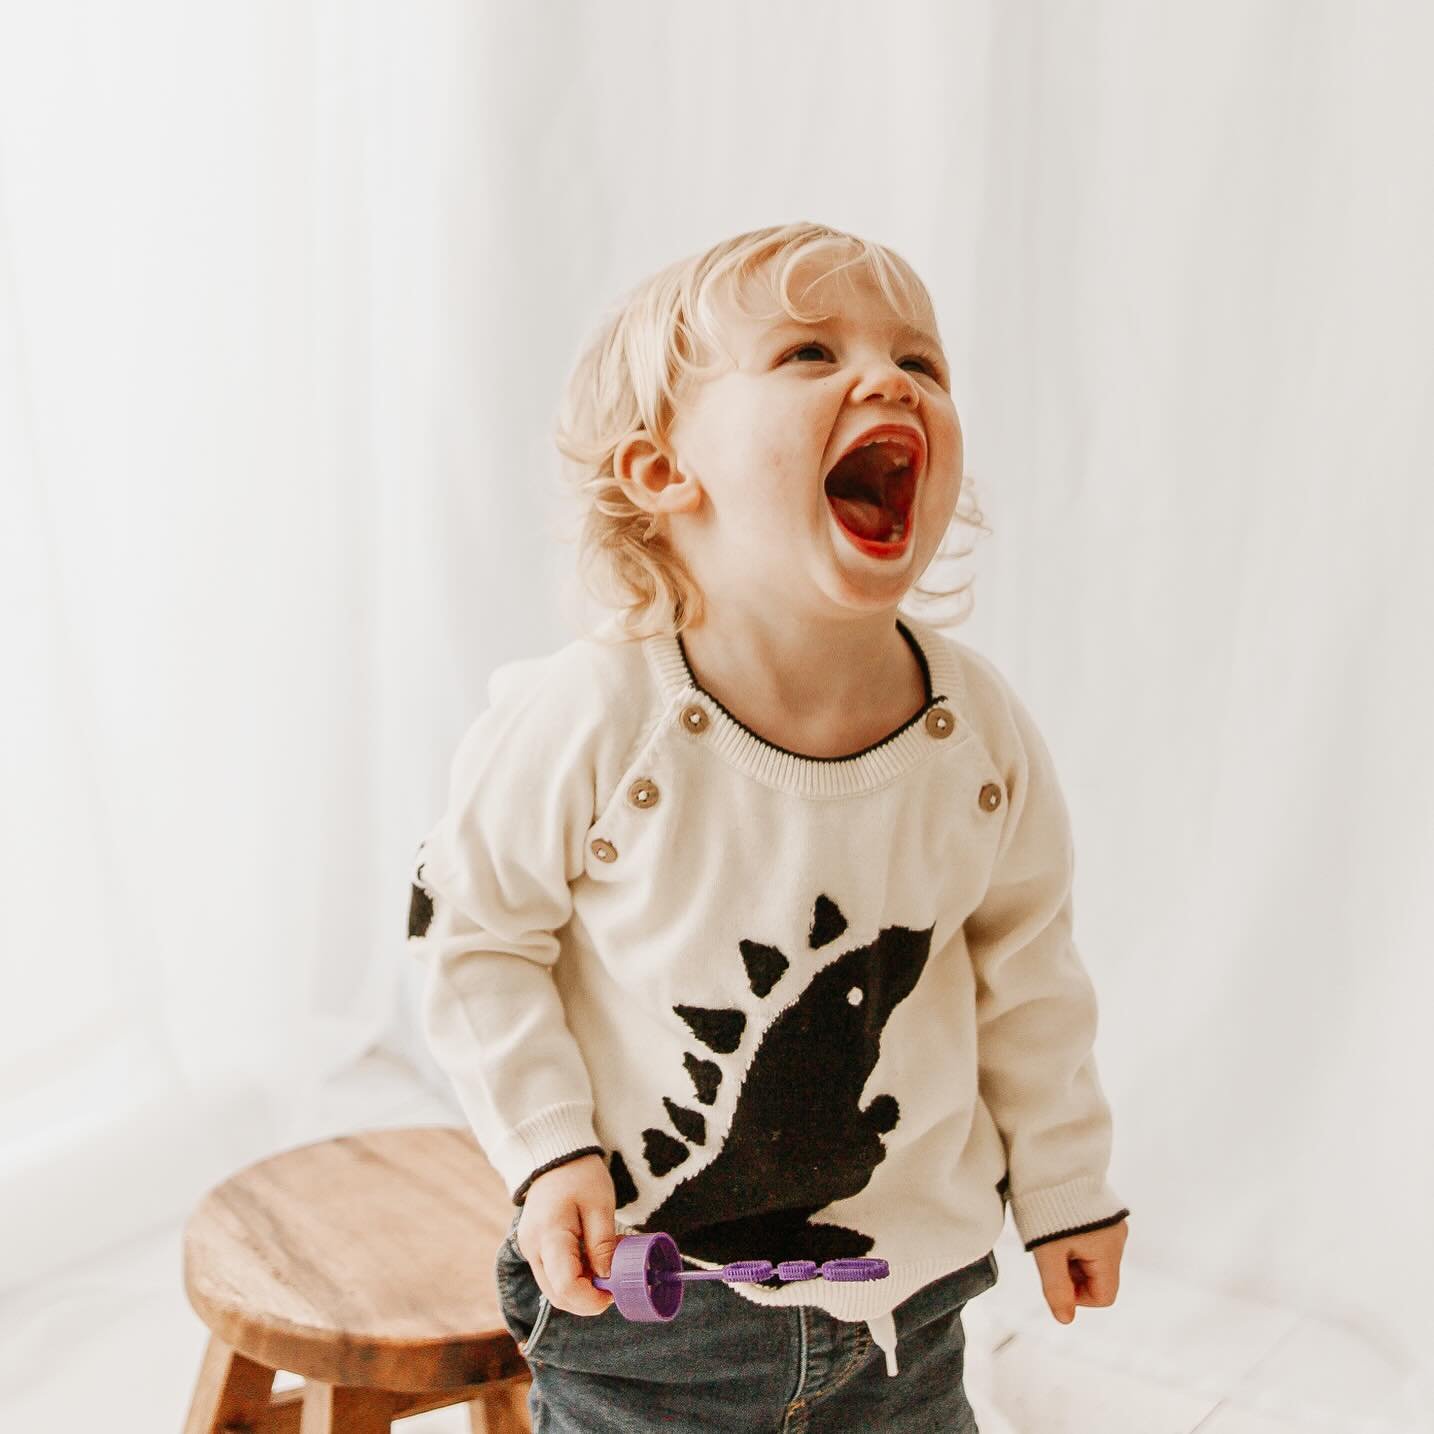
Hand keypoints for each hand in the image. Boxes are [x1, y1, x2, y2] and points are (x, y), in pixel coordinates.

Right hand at [514, 1153, 617, 1316]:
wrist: (555, 1156)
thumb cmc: (580, 1176)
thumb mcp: (600, 1205)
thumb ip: (602, 1244)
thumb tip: (606, 1278)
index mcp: (549, 1236)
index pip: (566, 1287)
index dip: (591, 1299)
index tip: (613, 1293)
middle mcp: (532, 1249)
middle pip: (557, 1295)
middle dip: (586, 1300)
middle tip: (612, 1285)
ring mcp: (529, 1249)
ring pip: (553, 1289)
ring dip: (579, 1290)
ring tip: (602, 1268)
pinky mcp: (533, 1248)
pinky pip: (551, 1275)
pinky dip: (572, 1278)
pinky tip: (590, 1261)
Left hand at [1031, 1218, 1126, 1323]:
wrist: (1052, 1161)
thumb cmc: (1048, 1208)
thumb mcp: (1048, 1252)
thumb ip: (1057, 1289)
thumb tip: (1064, 1320)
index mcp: (1109, 1251)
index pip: (1103, 1297)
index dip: (1077, 1297)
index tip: (1055, 1277)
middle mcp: (1117, 1239)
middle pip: (1099, 1278)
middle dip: (1073, 1275)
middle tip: (1050, 1256)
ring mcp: (1112, 1224)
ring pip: (1094, 1259)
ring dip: (1072, 1258)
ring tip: (1051, 1237)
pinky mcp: (1102, 1212)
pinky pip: (1092, 1240)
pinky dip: (1075, 1242)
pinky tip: (1057, 1225)